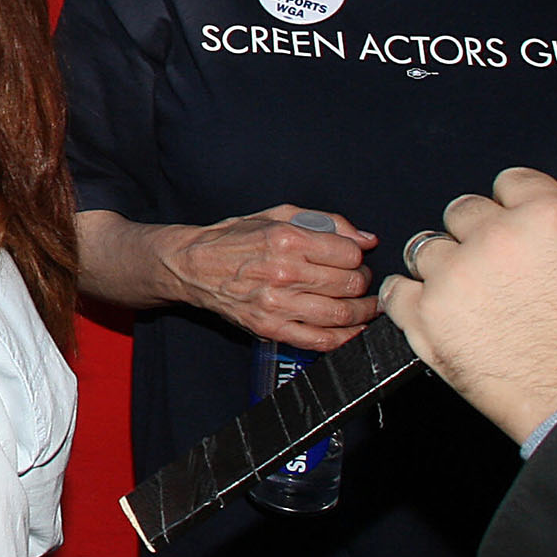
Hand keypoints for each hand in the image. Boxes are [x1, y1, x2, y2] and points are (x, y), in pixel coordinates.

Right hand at [159, 204, 378, 350]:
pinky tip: (352, 329)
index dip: (358, 257)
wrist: (191, 265)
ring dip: (362, 311)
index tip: (354, 260)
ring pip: (342, 313)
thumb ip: (325, 222)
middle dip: (362, 282)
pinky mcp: (270, 328)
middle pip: (350, 284)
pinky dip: (345, 338)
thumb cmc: (232, 240)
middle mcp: (283, 272)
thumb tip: (366, 239)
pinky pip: (321, 340)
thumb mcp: (275, 216)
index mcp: (285, 239)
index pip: (349, 254)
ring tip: (363, 306)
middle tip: (358, 281)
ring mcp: (276, 304)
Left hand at [382, 167, 556, 443]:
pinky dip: (409, 301)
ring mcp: (454, 275)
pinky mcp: (424, 314)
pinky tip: (428, 312)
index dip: (509, 203)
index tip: (508, 215)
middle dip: (472, 235)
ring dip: (440, 268)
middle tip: (488, 266)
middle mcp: (496, 240)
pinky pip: (397, 290)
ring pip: (426, 249)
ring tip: (464, 296)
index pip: (511, 183)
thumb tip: (551, 222)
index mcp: (546, 221)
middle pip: (462, 212)